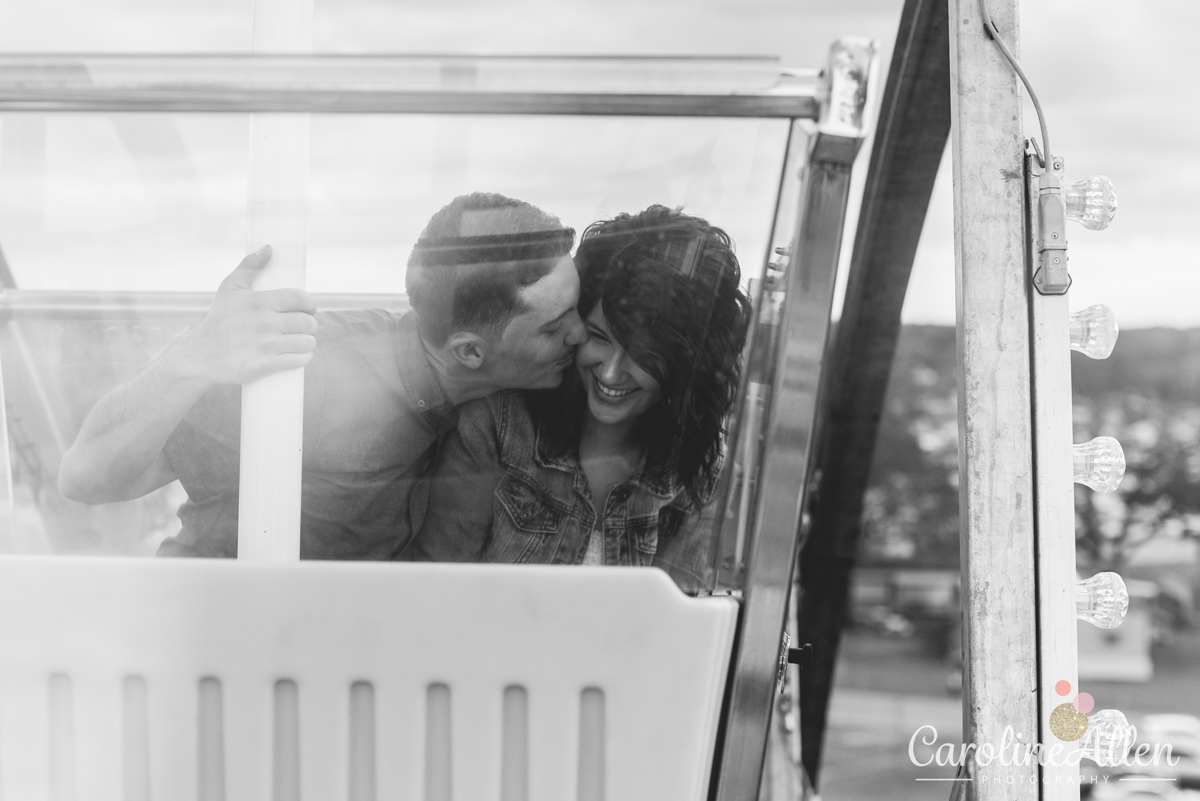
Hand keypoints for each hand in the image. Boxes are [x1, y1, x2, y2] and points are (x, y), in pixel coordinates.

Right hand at [175, 245, 317, 384]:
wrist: (202, 354)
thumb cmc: (219, 320)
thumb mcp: (230, 288)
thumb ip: (249, 266)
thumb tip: (268, 248)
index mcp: (260, 302)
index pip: (301, 299)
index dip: (310, 304)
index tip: (308, 308)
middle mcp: (265, 323)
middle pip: (308, 322)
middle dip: (310, 324)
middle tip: (305, 326)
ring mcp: (266, 345)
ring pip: (307, 342)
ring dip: (309, 342)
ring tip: (303, 340)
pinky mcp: (265, 365)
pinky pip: (299, 360)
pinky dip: (304, 357)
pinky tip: (301, 354)